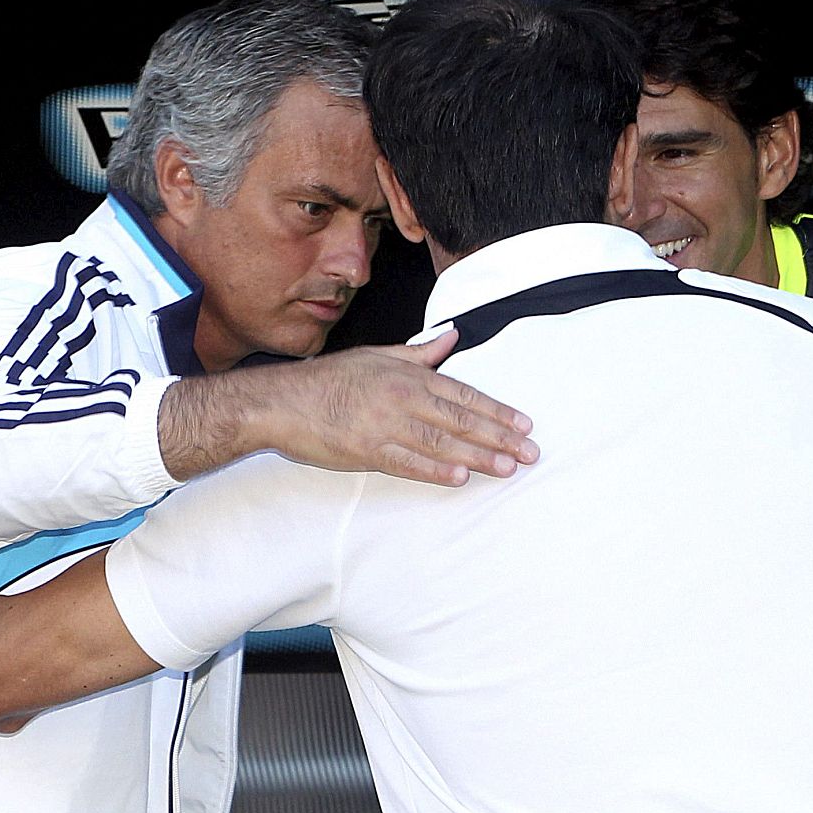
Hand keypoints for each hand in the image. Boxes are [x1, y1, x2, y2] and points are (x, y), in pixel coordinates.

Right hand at [260, 330, 539, 485]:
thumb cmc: (330, 379)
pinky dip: (435, 469)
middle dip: (499, 437)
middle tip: (530, 453)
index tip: (524, 424)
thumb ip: (419, 352)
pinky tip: (459, 476)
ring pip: (441, 442)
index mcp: (407, 375)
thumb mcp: (377, 355)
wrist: (282, 401)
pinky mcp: (367, 451)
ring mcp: (385, 425)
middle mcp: (402, 398)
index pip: (464, 393)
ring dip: (478, 455)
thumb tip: (452, 336)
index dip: (497, 410)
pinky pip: (407, 462)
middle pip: (461, 419)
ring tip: (507, 467)